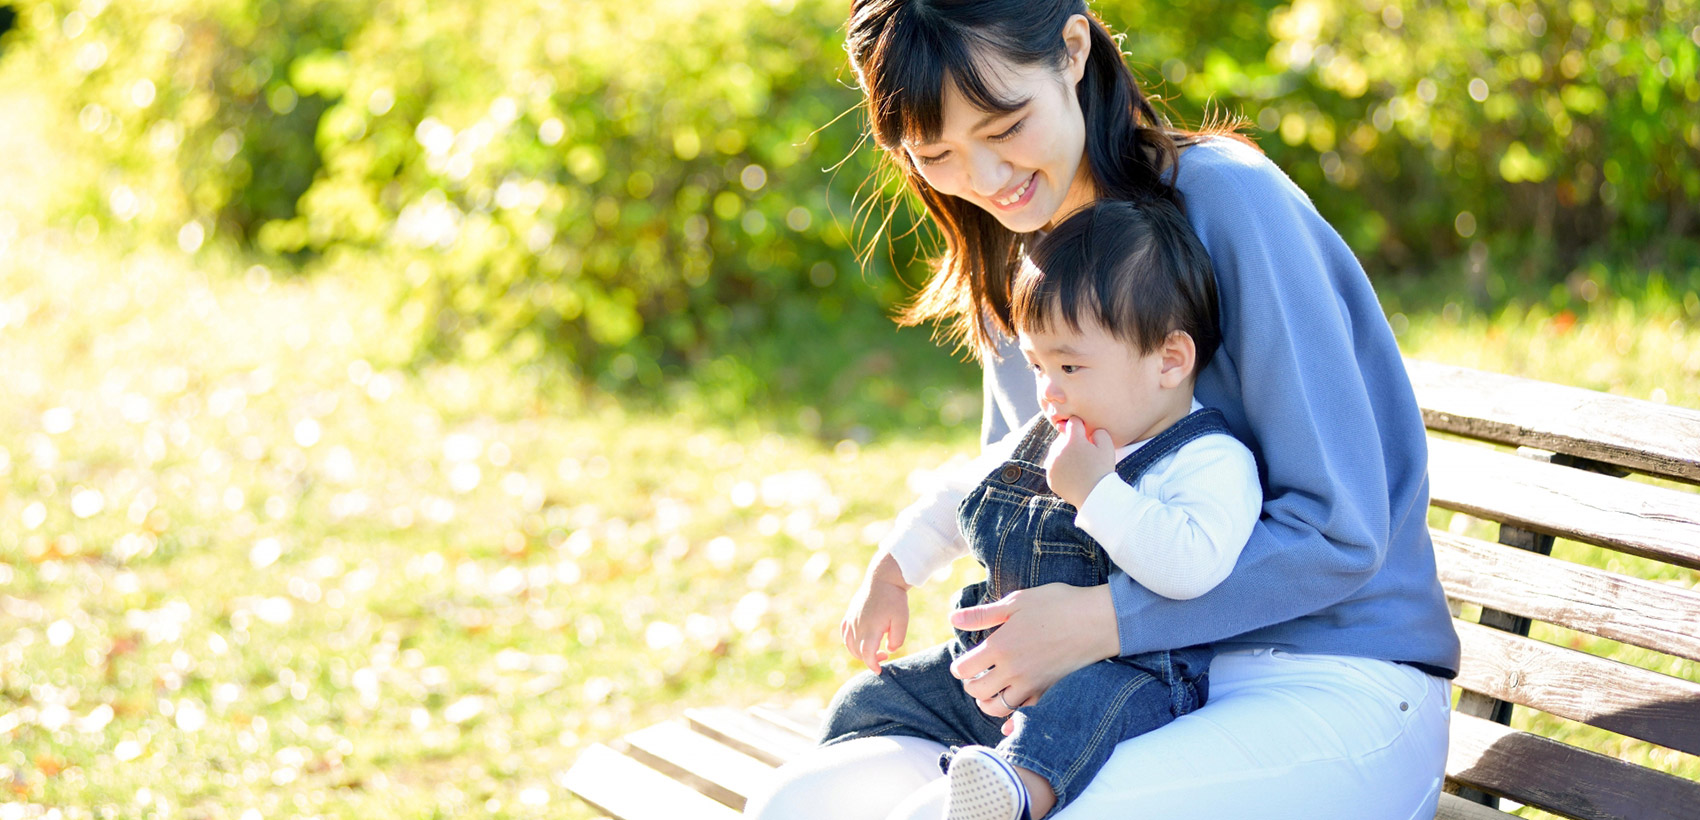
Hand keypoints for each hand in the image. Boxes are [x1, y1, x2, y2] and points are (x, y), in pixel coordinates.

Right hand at [840, 551, 910, 673]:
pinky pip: (844, 632)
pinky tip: (858, 641)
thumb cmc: (895, 599)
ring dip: (858, 652)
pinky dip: (849, 641)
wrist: (883, 578)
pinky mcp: (850, 614)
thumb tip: (888, 649)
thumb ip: (897, 639)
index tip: (879, 671)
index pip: (866, 654)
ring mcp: (852, 620)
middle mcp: (858, 626)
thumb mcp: (902, 620)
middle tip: (883, 656)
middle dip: (869, 659)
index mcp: (871, 628)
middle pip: (857, 651)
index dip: (872, 665)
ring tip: (872, 650)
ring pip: (848, 644)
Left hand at [948, 582, 1118, 717]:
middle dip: (972, 684)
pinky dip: (1013, 717)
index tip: (964, 663)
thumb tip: (953, 618)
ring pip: (997, 708)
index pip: (964, 669)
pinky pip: (1024, 714)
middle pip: (977, 691)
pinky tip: (1012, 711)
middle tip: (977, 675)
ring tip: (992, 689)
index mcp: (1000, 647)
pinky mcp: (1049, 692)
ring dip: (988, 701)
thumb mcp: (1017, 602)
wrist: (1098, 620)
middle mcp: (1012, 671)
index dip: (959, 667)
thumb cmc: (1058, 605)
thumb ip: (983, 615)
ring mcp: (1032, 685)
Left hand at [1045, 417, 1114, 506]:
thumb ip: (1098, 431)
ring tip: (1078, 464)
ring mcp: (1052, 464)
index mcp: (1073, 440)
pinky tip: (1073, 473)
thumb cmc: (1103, 470)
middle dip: (1072, 441)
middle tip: (1084, 453)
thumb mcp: (1107, 447)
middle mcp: (1058, 450)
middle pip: (1063, 438)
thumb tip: (1090, 430)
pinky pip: (1054, 466)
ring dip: (1065, 453)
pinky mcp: (1050, 476)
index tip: (1086, 434)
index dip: (1081, 426)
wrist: (1095, 496)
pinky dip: (1061, 467)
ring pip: (1057, 451)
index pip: (1073, 422)